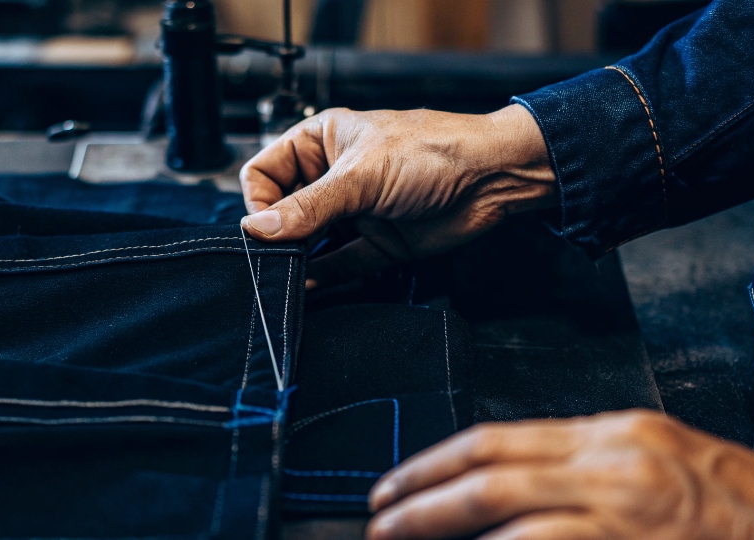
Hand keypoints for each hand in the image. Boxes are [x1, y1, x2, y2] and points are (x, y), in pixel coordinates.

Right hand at [239, 105, 556, 286]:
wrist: (493, 178)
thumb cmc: (435, 152)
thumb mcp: (362, 175)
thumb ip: (309, 206)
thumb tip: (260, 228)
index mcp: (322, 142)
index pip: (265, 171)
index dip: (259, 199)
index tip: (265, 224)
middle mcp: (334, 177)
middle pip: (283, 209)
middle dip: (277, 233)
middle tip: (275, 253)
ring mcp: (354, 212)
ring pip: (309, 241)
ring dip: (297, 258)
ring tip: (288, 273)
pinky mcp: (376, 244)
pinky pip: (339, 265)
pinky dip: (322, 278)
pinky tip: (308, 285)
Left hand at [366, 410, 753, 539]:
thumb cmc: (742, 507)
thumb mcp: (659, 460)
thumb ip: (588, 465)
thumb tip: (515, 479)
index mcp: (613, 434)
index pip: (499, 436)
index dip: (438, 458)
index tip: (402, 478)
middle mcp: (610, 464)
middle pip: (487, 468)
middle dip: (421, 488)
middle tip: (380, 510)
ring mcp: (618, 509)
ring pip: (502, 509)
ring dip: (438, 523)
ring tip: (398, 535)